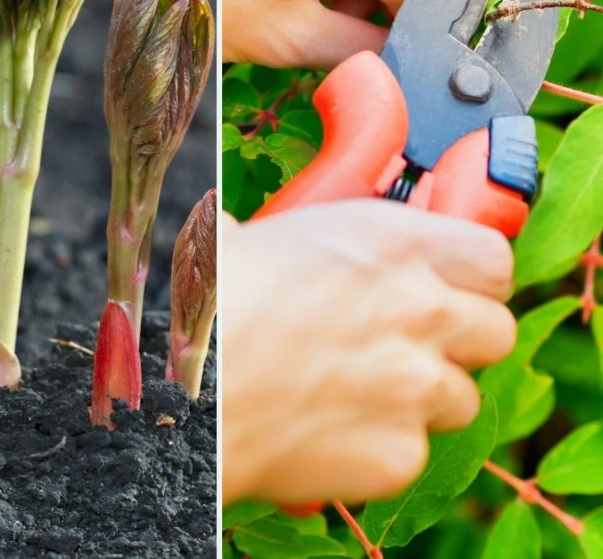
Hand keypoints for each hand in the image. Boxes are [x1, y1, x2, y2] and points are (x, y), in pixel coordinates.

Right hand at [221, 201, 515, 504]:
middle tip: (401, 342)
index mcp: (389, 244)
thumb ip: (290, 237)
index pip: (491, 257)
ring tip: (356, 390)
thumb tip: (247, 229)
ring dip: (422, 396)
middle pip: (493, 330)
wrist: (187, 399)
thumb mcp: (243, 238)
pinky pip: (415, 449)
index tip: (444, 283)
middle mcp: (420, 311)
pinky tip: (329, 428)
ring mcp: (417, 387)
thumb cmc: (208, 311)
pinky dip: (380, 444)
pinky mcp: (400, 453)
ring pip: (462, 397)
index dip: (468, 273)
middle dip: (454, 339)